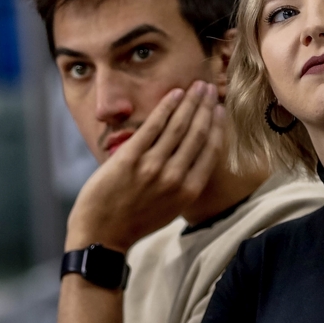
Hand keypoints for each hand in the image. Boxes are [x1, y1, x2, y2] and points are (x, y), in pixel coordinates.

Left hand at [65, 81, 225, 254]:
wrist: (102, 235)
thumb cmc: (135, 222)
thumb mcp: (170, 208)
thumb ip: (184, 183)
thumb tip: (194, 154)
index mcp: (188, 191)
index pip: (211, 151)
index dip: (218, 126)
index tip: (220, 109)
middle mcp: (175, 178)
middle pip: (197, 134)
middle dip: (206, 107)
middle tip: (210, 88)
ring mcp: (152, 167)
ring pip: (178, 126)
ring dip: (190, 102)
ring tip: (196, 87)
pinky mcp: (130, 158)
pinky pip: (152, 126)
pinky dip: (166, 108)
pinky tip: (174, 94)